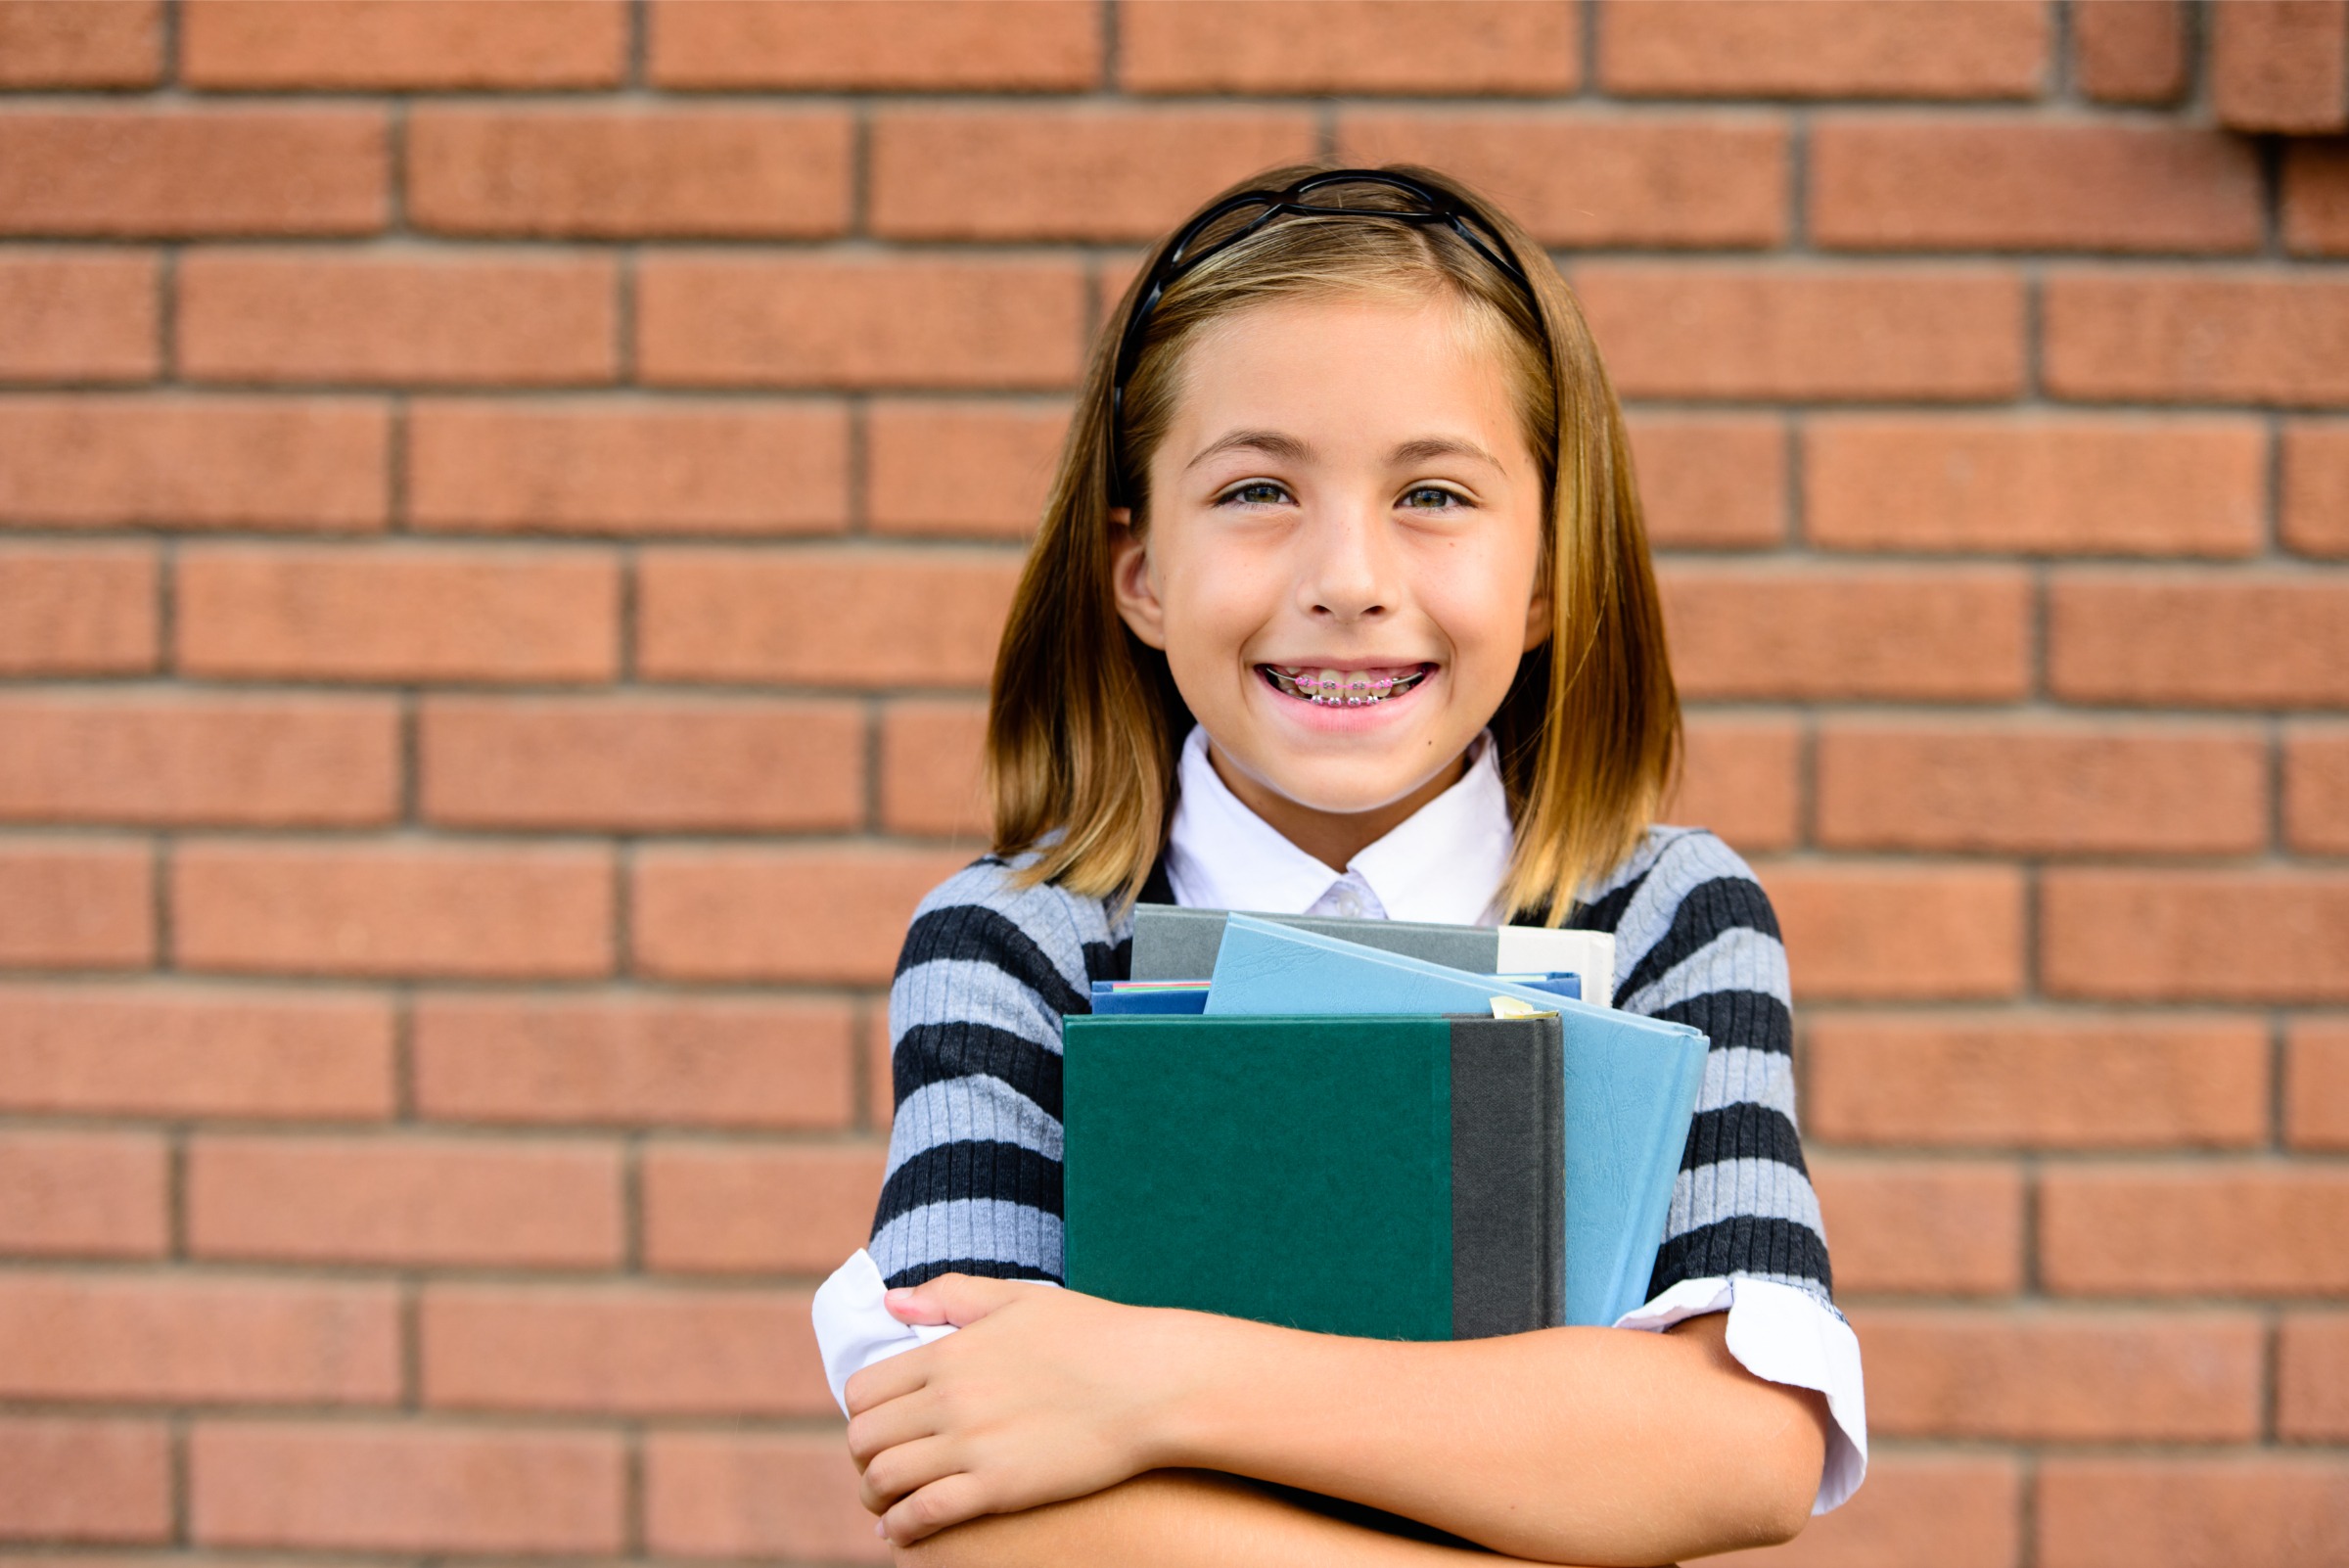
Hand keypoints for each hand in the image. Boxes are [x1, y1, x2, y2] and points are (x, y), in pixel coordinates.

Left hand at [843, 1274, 1205, 1545]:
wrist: (1151, 1383)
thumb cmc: (1094, 1335)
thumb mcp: (1019, 1299)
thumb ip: (950, 1296)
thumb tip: (892, 1303)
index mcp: (949, 1352)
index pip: (863, 1388)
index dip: (863, 1410)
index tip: (882, 1421)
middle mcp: (950, 1398)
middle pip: (863, 1436)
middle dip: (864, 1454)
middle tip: (882, 1462)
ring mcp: (972, 1445)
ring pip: (883, 1478)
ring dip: (876, 1494)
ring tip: (888, 1501)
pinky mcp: (998, 1487)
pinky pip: (923, 1514)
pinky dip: (902, 1527)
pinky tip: (905, 1530)